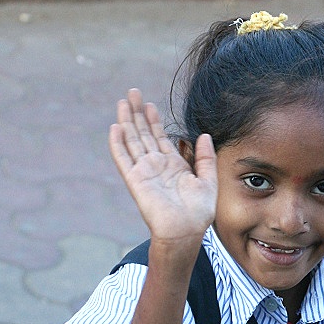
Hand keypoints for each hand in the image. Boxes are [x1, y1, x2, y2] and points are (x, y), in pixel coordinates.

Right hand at [109, 89, 217, 242]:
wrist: (185, 231)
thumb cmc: (198, 212)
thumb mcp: (208, 180)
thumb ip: (205, 157)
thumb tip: (203, 135)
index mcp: (173, 165)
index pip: (159, 137)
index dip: (154, 120)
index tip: (149, 104)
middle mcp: (155, 166)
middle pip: (142, 134)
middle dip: (138, 113)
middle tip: (132, 92)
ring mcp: (143, 171)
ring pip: (132, 140)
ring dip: (126, 121)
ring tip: (122, 102)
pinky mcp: (135, 179)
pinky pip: (123, 158)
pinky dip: (118, 143)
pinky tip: (115, 127)